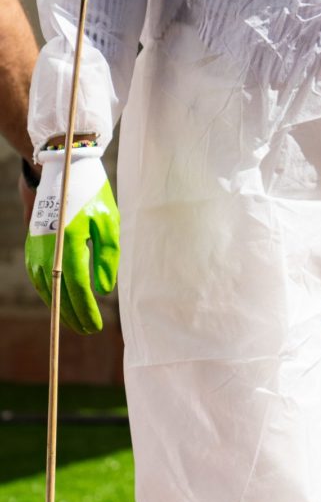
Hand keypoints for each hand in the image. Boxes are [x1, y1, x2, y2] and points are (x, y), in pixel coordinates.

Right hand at [24, 145, 118, 333]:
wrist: (60, 170)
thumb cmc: (91, 195)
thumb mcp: (109, 223)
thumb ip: (108, 258)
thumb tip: (103, 290)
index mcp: (70, 240)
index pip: (77, 286)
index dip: (86, 310)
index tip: (96, 327)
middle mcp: (47, 246)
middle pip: (59, 291)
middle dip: (73, 315)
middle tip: (88, 331)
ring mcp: (35, 245)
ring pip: (44, 286)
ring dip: (59, 307)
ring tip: (75, 322)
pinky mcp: (31, 243)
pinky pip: (37, 275)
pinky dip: (47, 291)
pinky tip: (59, 302)